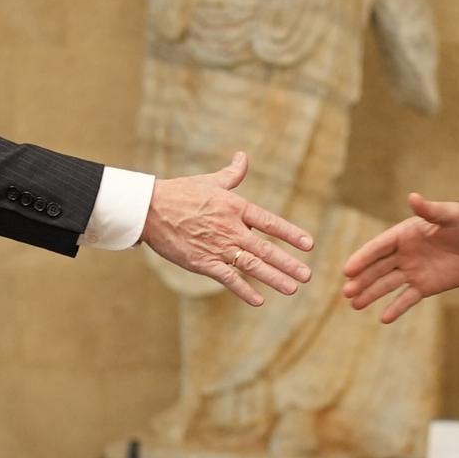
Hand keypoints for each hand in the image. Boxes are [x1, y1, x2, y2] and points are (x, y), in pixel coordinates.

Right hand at [142, 151, 313, 305]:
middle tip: (307, 275)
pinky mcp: (202, 262)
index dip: (291, 234)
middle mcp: (231, 229)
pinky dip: (244, 290)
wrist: (149, 209)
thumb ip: (232, 174)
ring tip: (292, 288)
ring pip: (252, 266)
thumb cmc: (180, 193)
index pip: (270, 222)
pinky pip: (228, 278)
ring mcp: (218, 247)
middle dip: (288, 263)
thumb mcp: (210, 181)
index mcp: (236, 208)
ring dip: (274, 278)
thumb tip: (243, 157)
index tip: (309, 244)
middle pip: (266, 249)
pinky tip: (258, 300)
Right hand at [341, 193, 458, 322]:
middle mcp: (406, 253)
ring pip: (387, 284)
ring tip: (354, 305)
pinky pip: (407, 298)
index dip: (363, 257)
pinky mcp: (427, 286)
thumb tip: (413, 197)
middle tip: (346, 292)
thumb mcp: (451, 214)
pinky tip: (383, 318)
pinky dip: (396, 308)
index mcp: (406, 233)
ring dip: (371, 293)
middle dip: (362, 279)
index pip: (379, 247)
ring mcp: (415, 270)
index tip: (348, 269)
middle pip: (378, 268)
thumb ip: (430, 211)